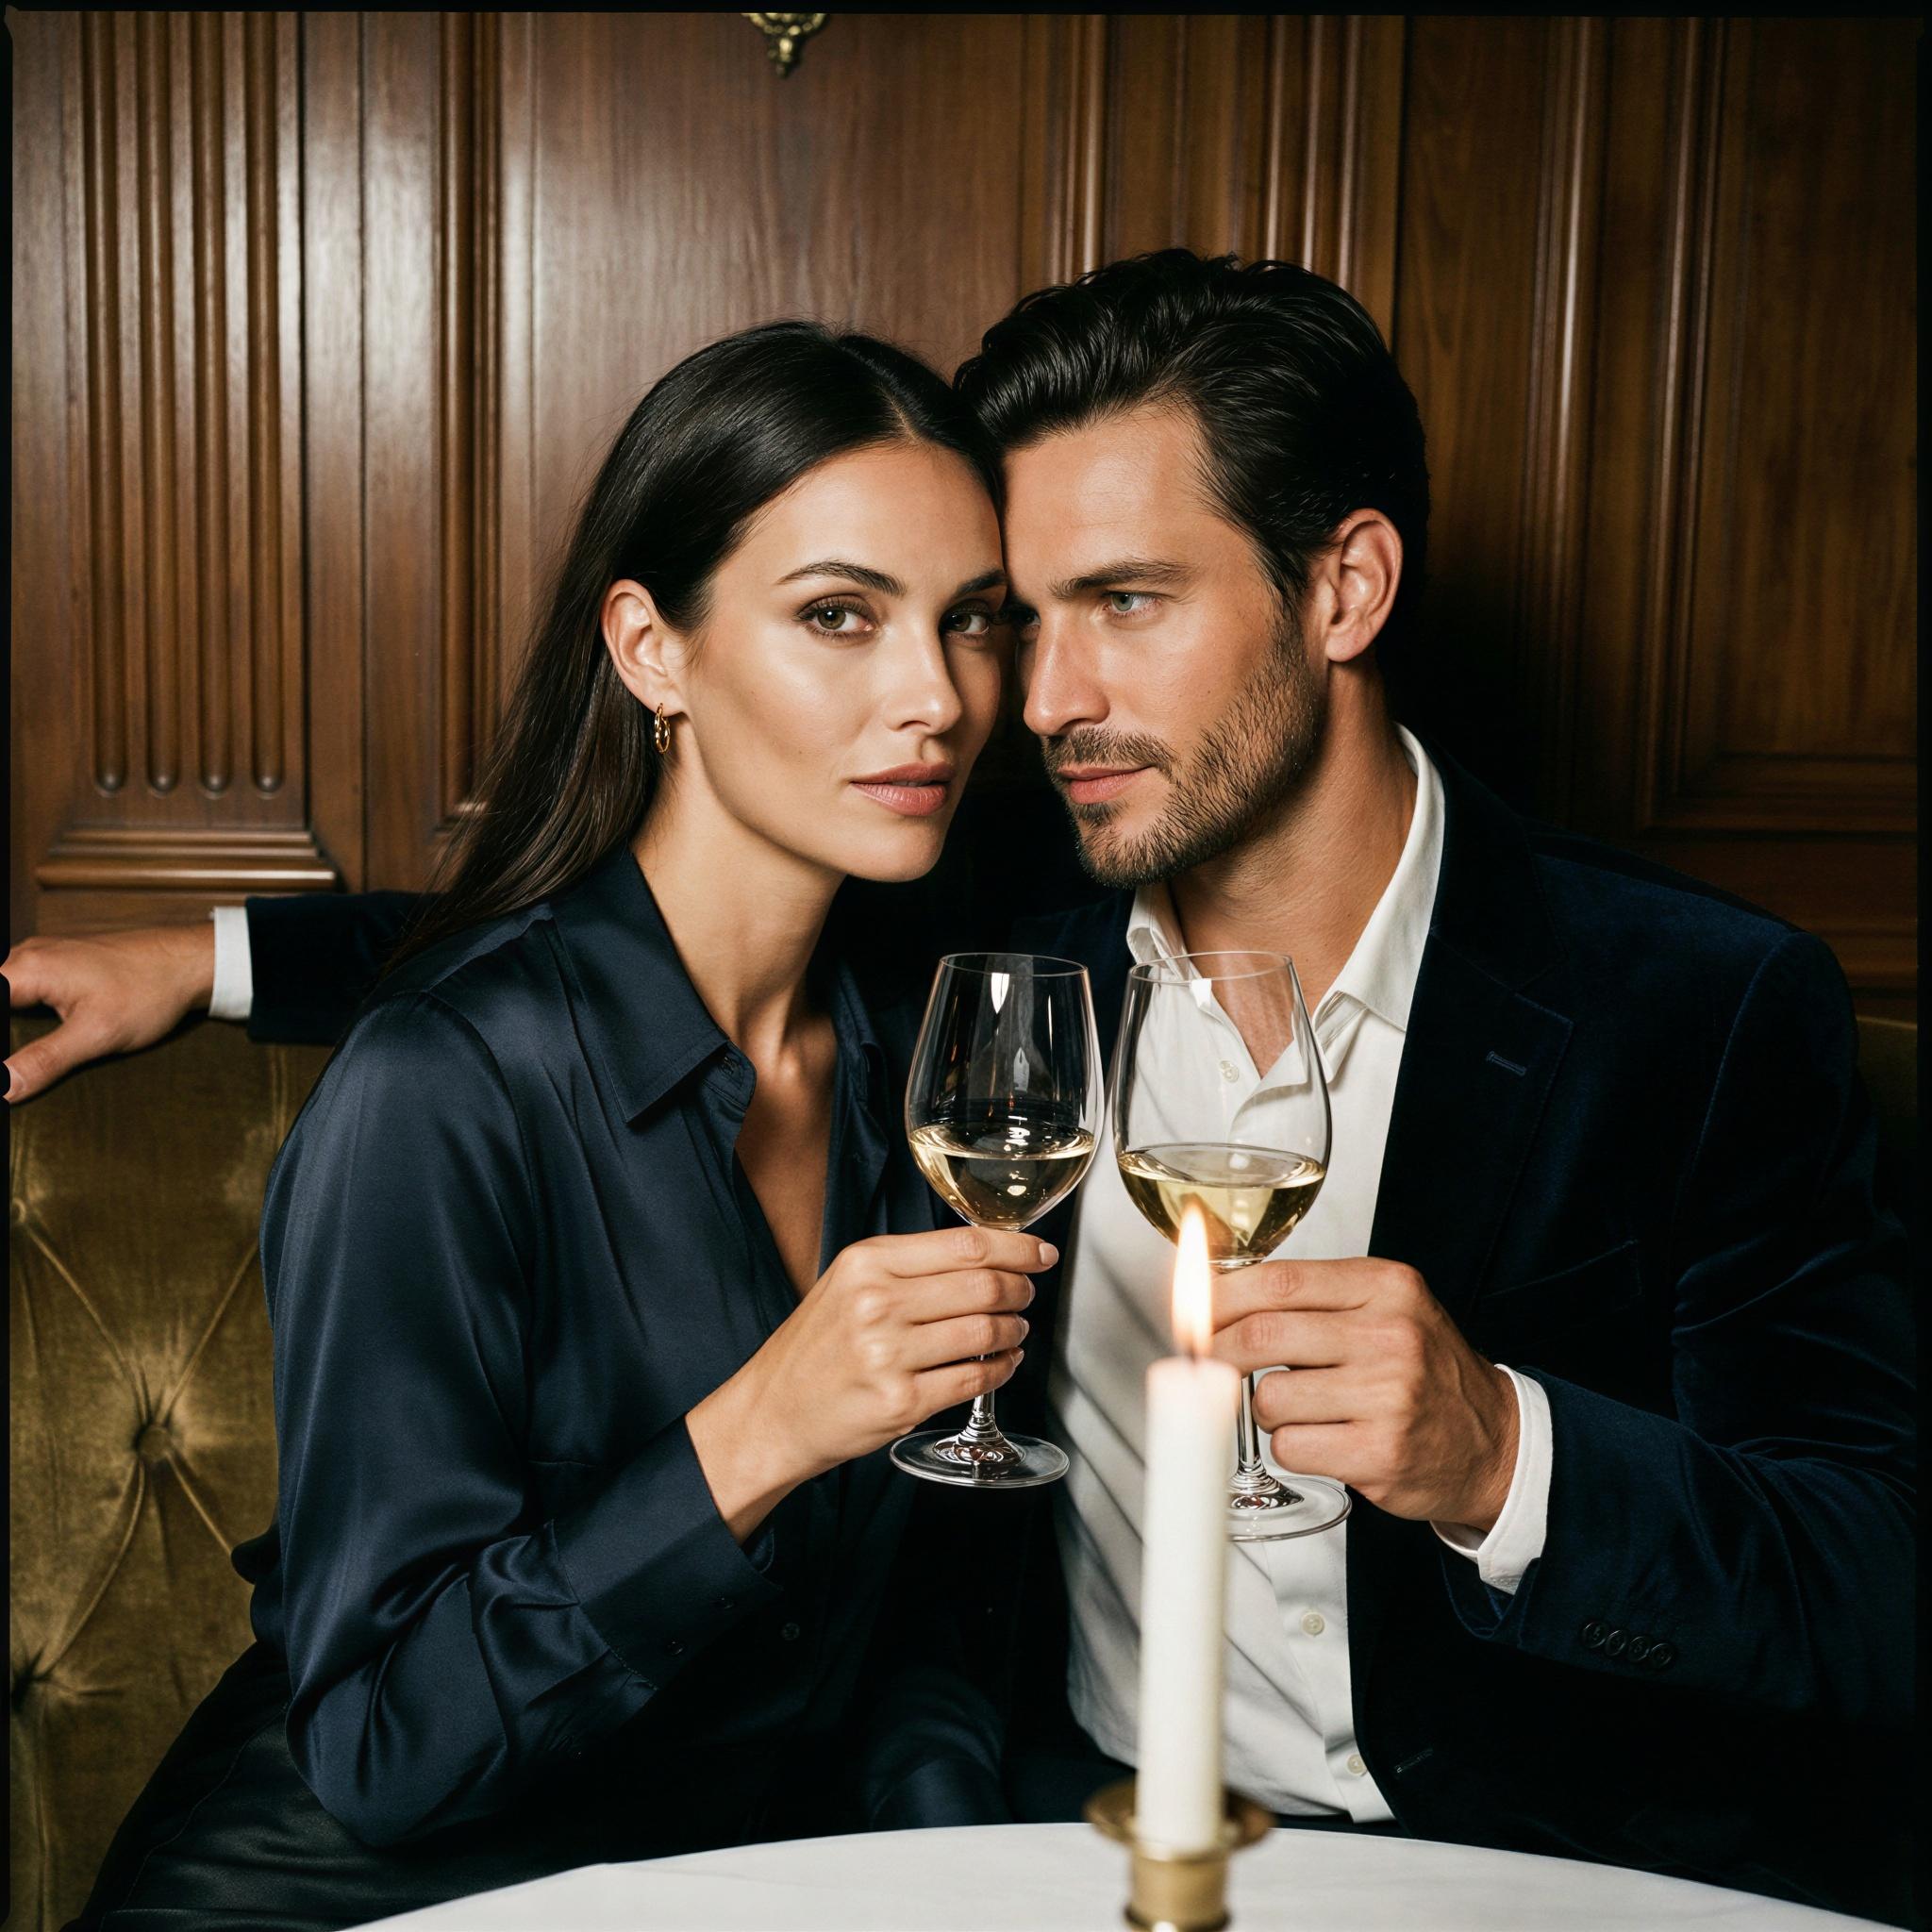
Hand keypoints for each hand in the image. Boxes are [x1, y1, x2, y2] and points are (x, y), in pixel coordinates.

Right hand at [4, 924, 218, 1102]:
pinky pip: (17, 985)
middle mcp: (27, 957)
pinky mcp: (58, 965)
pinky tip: (20, 1035)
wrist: (190, 962)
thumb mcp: (96, 1035)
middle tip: (8, 1069)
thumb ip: (45, 1061)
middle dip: (1, 1034)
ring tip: (14, 1059)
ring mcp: (42, 958)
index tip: (2, 1069)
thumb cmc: (149, 991)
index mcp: (27, 970)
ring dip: (7, 1021)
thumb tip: (3, 1089)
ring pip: (4, 988)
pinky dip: (14, 1009)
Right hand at [688, 1224, 1053, 1538]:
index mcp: (867, 1262)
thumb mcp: (848, 1284)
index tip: (1040, 1253)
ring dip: (1013, 1330)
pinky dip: (1001, 1370)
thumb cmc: (815, 1348)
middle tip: (1028, 1294)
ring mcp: (889, 1355)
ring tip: (1014, 1329)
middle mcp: (877, 1303)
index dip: (1017, 1248)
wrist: (772, 1412)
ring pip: (985, 1332)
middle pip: (983, 1285)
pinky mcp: (901, 1402)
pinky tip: (1003, 1363)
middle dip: (1021, 1289)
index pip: (965, 1245)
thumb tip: (985, 1255)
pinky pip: (974, 1380)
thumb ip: (908, 1266)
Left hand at [1212, 1257, 1518, 1530]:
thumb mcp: (1385, 1308)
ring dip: (1267, 1410)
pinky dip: (1291, 1449)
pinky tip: (1325, 1442)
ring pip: (1268, 1399)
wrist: (1495, 1441)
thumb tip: (1216, 1297)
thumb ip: (1313, 1298)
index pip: (1277, 1281)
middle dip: (1219, 1354)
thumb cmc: (1424, 1372)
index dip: (1219, 1298)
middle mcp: (1390, 1336)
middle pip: (1261, 1336)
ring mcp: (1387, 1397)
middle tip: (1211, 1364)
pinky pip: (1290, 1448)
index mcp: (1386, 1287)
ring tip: (1305, 1410)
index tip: (1192, 1313)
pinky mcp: (1379, 1454)